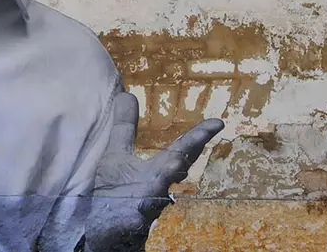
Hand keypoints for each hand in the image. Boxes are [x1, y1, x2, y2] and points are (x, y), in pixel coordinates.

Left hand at [84, 92, 223, 251]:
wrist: (108, 232)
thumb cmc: (117, 192)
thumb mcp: (117, 155)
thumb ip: (124, 127)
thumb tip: (126, 94)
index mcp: (157, 170)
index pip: (181, 150)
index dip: (198, 136)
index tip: (218, 122)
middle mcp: (156, 188)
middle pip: (175, 168)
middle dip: (186, 154)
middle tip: (205, 134)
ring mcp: (143, 208)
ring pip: (157, 195)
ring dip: (163, 180)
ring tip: (172, 165)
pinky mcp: (127, 226)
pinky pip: (133, 221)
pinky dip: (136, 215)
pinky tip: (137, 210)